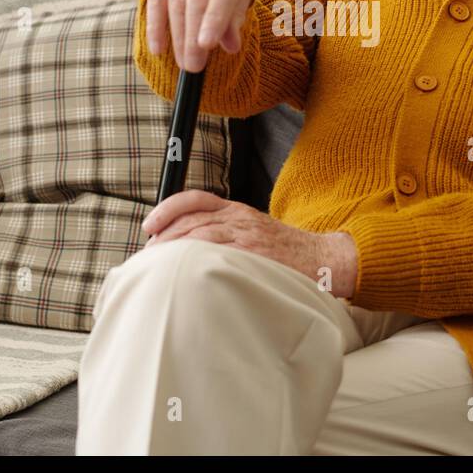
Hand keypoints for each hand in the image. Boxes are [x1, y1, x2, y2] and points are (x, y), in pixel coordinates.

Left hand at [141, 189, 358, 298]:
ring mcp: (247, 236)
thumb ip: (226, 235)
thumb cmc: (287, 253)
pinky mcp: (255, 255)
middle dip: (164, 237)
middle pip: (190, 219)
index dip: (167, 210)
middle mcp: (240, 218)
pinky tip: (185, 273)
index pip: (195, 199)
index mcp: (237, 210)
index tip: (149, 227)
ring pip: (200, 236)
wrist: (324, 258)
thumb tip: (188, 251)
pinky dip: (198, 261)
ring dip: (175, 252)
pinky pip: (220, 254)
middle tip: (148, 257)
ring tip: (159, 269)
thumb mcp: (254, 232)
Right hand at [147, 0, 257, 72]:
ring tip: (184, 62)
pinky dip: (155, 24)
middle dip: (193, 36)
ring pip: (175, 1)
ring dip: (178, 36)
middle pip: (196, 0)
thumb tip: (230, 46)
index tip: (207, 46)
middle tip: (194, 66)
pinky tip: (158, 47)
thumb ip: (236, 13)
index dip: (214, 19)